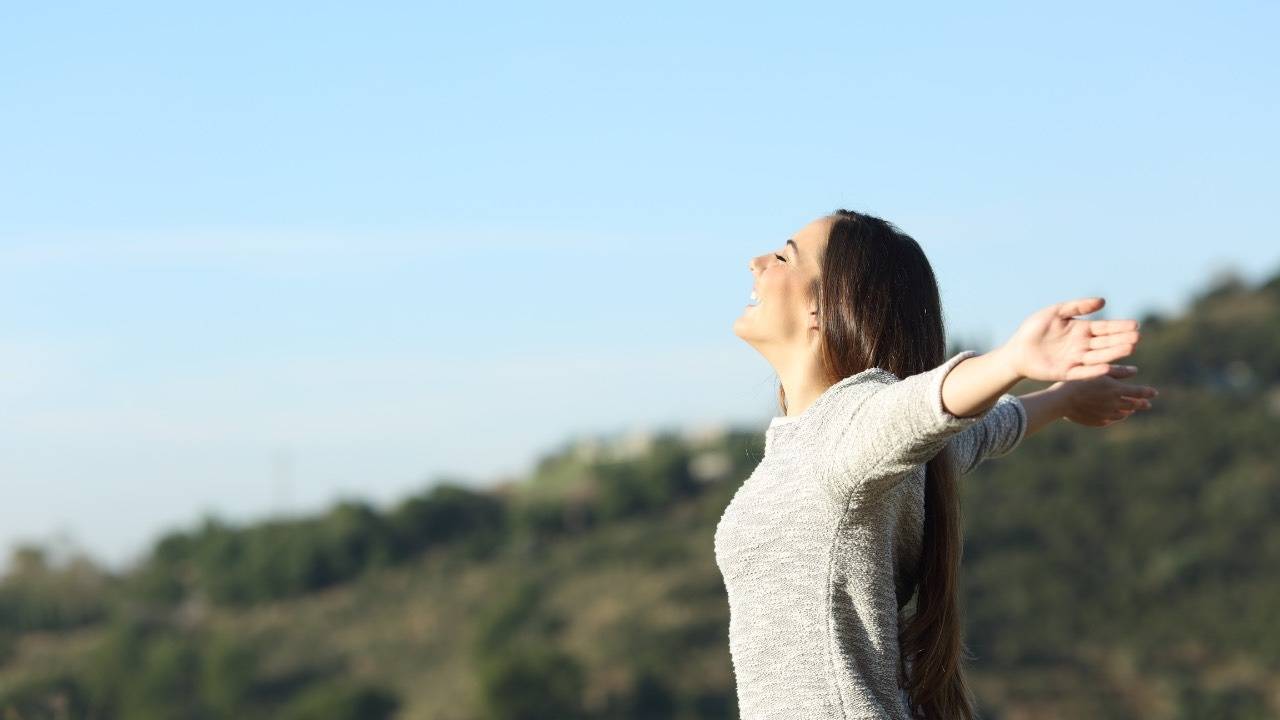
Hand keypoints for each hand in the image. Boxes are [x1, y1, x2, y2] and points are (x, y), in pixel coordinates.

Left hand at [998, 297, 1140, 381]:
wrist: (1016, 350)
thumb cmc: (1034, 329)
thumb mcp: (1055, 312)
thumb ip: (1077, 306)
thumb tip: (1103, 301)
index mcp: (1081, 330)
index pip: (1105, 328)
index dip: (1120, 327)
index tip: (1135, 325)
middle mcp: (1082, 346)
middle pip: (1106, 343)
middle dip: (1121, 340)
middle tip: (1137, 337)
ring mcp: (1076, 360)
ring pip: (1099, 357)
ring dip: (1114, 354)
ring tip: (1129, 348)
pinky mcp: (1066, 373)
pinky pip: (1083, 372)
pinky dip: (1094, 371)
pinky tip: (1106, 367)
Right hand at [1056, 365, 1158, 426]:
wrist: (1061, 400)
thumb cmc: (1078, 381)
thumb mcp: (1098, 371)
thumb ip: (1118, 371)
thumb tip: (1135, 370)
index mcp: (1117, 390)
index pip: (1139, 392)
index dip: (1148, 392)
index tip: (1154, 393)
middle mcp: (1115, 404)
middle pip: (1134, 405)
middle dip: (1142, 404)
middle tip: (1147, 404)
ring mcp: (1106, 415)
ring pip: (1123, 414)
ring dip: (1128, 411)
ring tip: (1130, 410)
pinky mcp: (1098, 422)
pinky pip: (1110, 420)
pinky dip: (1114, 417)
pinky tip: (1113, 415)